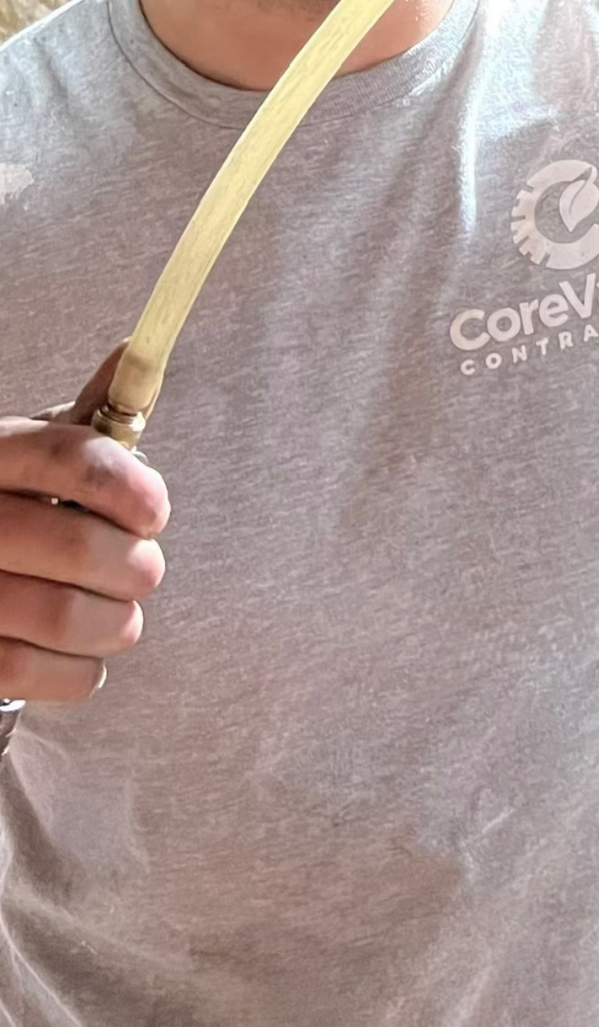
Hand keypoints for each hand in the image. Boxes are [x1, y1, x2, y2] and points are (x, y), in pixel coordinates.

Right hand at [0, 348, 167, 702]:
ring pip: (63, 616)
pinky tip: (83, 654)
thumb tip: (133, 351)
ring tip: (121, 616)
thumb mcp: (28, 452)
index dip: (132, 490)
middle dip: (135, 567)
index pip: (73, 460)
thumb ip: (88, 420)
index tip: (155, 513)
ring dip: (116, 623)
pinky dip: (82, 671)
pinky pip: (35, 674)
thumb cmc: (3, 505)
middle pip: (78, 546)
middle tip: (143, 571)